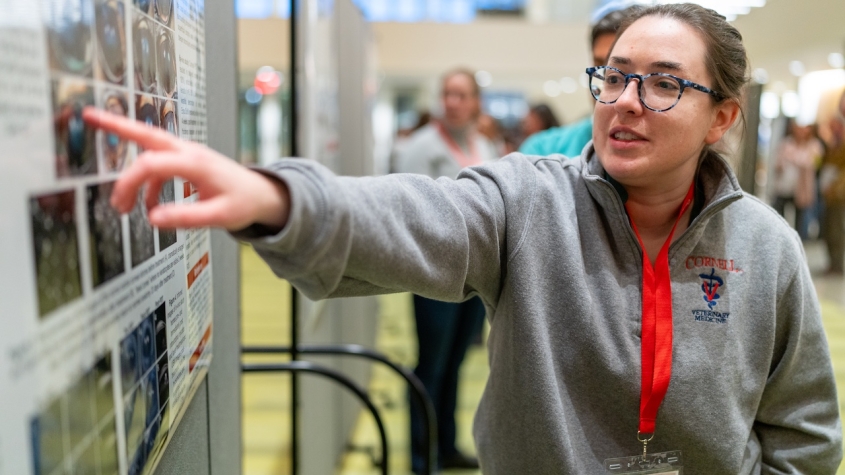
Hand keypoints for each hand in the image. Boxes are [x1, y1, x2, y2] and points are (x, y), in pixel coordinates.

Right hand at [82, 107, 289, 230]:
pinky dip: (149, 183)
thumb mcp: (220, 216)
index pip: (152, 164)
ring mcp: (188, 153)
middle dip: (117, 125)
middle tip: (89, 115)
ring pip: (150, 147)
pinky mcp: (188, 161)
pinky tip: (149, 206)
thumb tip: (153, 219)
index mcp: (196, 162)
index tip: (121, 205)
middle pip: (147, 134)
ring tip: (120, 203)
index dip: (130, 182)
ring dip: (131, 170)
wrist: (263, 194)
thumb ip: (186, 217)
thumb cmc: (245, 203)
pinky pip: (160, 165)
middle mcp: (190, 151)